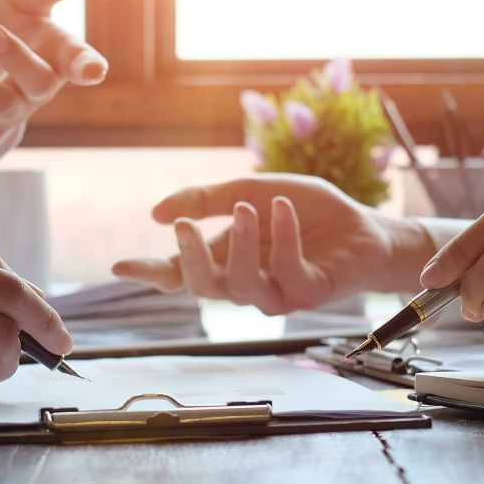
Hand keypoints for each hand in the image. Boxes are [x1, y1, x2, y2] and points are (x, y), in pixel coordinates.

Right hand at [111, 174, 435, 314]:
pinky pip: (288, 272)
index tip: (119, 267)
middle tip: (183, 224)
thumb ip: (206, 199)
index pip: (178, 273)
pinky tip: (280, 208)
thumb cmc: (307, 212)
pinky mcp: (308, 293)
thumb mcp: (250, 190)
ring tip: (247, 208)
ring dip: (240, 244)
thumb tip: (156, 213)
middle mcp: (243, 281)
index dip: (149, 273)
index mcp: (224, 258)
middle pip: (202, 286)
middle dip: (189, 257)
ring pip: (240, 284)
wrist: (363, 226)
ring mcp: (275, 292)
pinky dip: (282, 237)